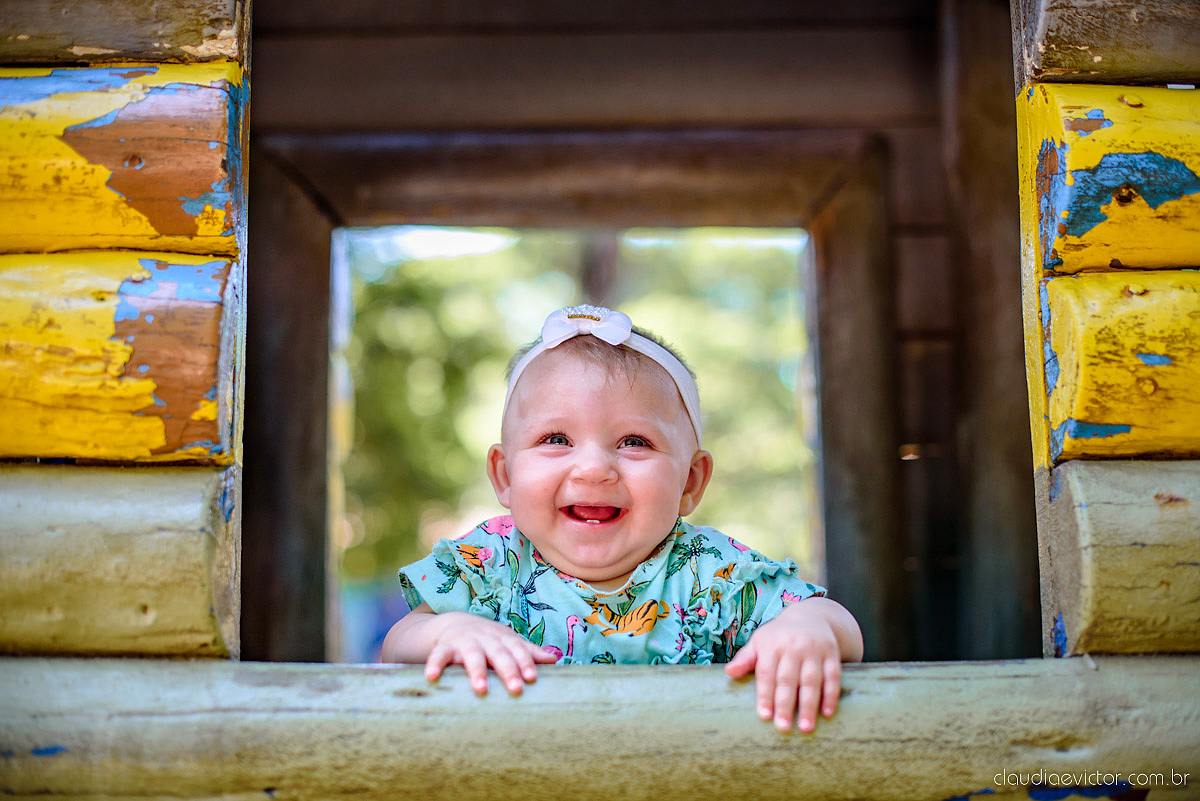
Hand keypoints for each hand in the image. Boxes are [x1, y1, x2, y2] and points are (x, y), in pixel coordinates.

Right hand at [425, 612, 558, 695]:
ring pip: (472, 655)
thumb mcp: (508, 643)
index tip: (532, 677)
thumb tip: (555, 659)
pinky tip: (432, 678)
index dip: (525, 662)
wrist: (454, 623)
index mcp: (503, 638)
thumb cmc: (489, 640)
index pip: (517, 649)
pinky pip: (438, 655)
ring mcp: (465, 642)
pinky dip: (434, 665)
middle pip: (498, 653)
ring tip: (480, 690)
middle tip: (516, 689)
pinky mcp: (444, 647)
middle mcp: (486, 638)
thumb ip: (528, 652)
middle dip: (507, 670)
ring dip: (476, 671)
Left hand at [724, 601, 845, 732]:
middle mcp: (793, 646)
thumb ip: (745, 659)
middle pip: (788, 679)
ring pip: (812, 680)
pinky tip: (827, 714)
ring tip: (805, 728)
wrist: (810, 616)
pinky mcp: (831, 653)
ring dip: (809, 705)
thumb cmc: (778, 636)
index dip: (765, 694)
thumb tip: (729, 672)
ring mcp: (814, 650)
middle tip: (782, 728)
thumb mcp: (759, 642)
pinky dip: (831, 696)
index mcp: (771, 645)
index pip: (766, 673)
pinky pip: (832, 676)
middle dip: (785, 704)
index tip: (764, 716)